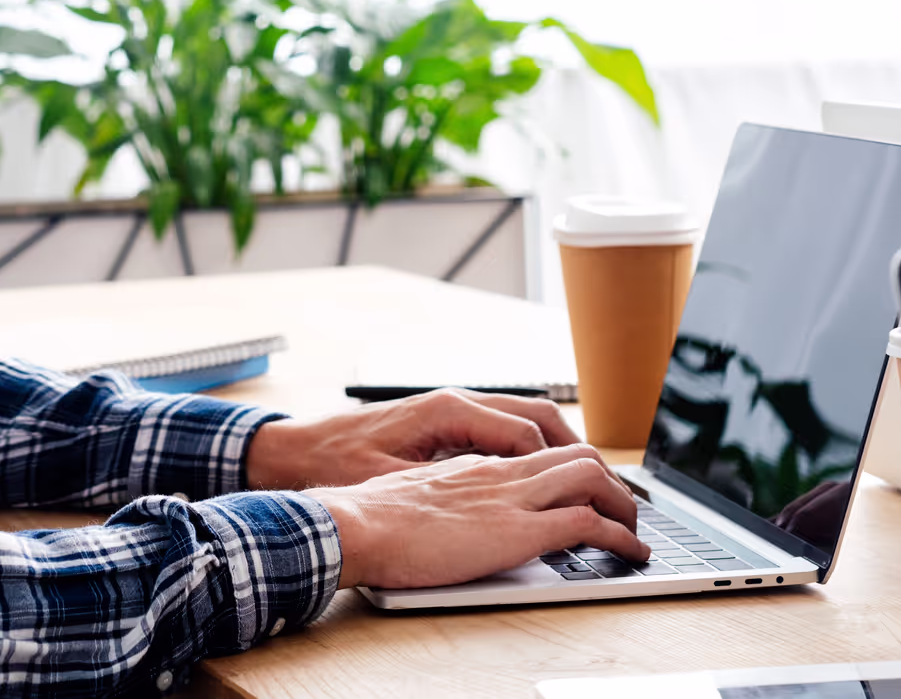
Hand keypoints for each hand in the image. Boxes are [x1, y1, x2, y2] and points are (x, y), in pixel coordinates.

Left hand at [245, 388, 583, 490]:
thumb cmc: (336, 465)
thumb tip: (500, 497)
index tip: (591, 498)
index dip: (561, 469)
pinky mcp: (442, 423)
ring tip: (588, 482)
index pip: (526, 436)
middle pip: (536, 416)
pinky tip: (539, 476)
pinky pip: (502, 428)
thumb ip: (448, 488)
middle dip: (576, 450)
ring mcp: (450, 410)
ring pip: (523, 418)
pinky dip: (531, 447)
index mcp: (448, 411)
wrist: (292, 453)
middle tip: (608, 488)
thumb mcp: (393, 483)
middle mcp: (454, 402)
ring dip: (557, 447)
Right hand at [310, 445, 650, 588]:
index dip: (569, 470)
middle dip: (610, 481)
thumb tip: (449, 515)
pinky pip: (587, 523)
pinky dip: (620, 536)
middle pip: (576, 456)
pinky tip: (632, 552)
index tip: (582, 490)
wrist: (357, 523)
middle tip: (623, 507)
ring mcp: (512, 498)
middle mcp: (500, 472)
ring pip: (592, 478)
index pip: (537, 454)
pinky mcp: (519, 530)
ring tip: (636, 530)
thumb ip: (441, 497)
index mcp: (474, 464)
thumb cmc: (370, 516)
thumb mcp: (413, 494)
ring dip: (624, 504)